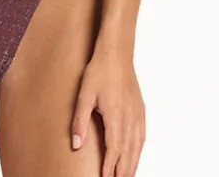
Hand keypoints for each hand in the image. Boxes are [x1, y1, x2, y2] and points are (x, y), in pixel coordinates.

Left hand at [70, 49, 145, 176]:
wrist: (117, 52)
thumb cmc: (100, 71)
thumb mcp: (84, 94)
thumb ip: (80, 121)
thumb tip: (76, 144)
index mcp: (115, 115)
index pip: (113, 149)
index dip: (109, 166)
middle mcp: (129, 118)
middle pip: (128, 152)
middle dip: (123, 171)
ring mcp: (137, 114)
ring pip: (137, 146)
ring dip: (132, 163)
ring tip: (127, 176)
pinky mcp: (140, 109)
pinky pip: (142, 135)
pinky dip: (139, 150)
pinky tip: (135, 155)